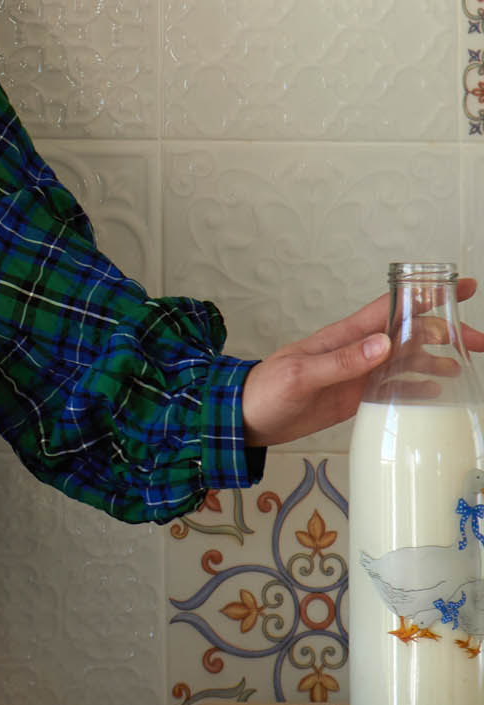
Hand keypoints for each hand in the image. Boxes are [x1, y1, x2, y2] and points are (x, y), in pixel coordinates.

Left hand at [240, 278, 482, 448]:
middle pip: (409, 336)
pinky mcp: (355, 397)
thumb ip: (343, 362)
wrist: (245, 418)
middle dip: (446, 333)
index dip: (426, 295)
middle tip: (480, 340)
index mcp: (345, 336)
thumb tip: (385, 345)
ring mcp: (358, 374)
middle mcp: (357, 351)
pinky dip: (416, 389)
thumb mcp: (303, 375)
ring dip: (437, 361)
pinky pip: (392, 389)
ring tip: (466, 366)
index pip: (393, 308)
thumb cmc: (267, 389)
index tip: (459, 286)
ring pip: (406, 363)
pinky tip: (436, 392)